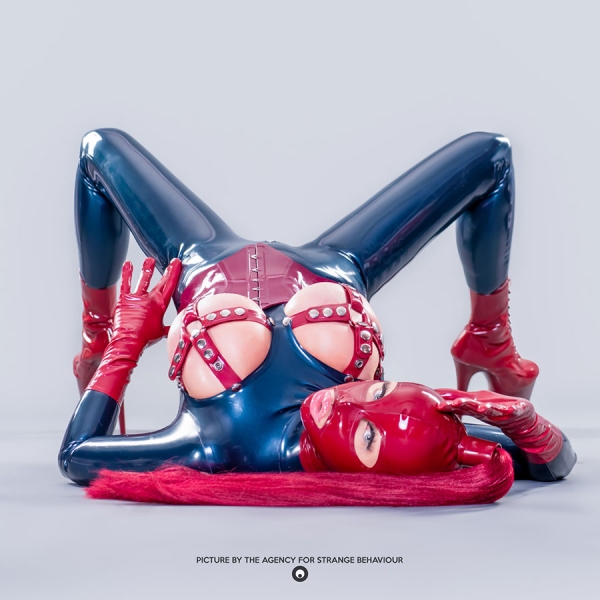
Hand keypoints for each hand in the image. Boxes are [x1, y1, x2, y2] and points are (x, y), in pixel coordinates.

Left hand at [113, 257, 181, 347]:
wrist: (128, 341)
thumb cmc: (144, 338)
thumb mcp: (160, 332)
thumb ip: (169, 327)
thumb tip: (177, 326)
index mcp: (160, 305)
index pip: (170, 286)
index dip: (174, 274)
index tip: (176, 264)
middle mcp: (149, 299)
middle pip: (161, 282)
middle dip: (167, 271)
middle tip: (172, 262)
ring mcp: (137, 298)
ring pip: (143, 280)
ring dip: (147, 269)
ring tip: (149, 260)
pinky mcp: (125, 299)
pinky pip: (126, 284)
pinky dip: (127, 273)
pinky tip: (128, 265)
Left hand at [435, 388, 564, 466]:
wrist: (520, 415)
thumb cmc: (496, 407)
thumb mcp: (476, 405)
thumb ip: (460, 402)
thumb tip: (441, 400)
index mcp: (477, 405)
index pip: (462, 405)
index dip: (452, 405)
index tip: (440, 405)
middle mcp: (488, 406)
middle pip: (476, 405)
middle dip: (466, 404)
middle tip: (456, 403)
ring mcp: (502, 408)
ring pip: (494, 409)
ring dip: (488, 408)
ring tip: (482, 408)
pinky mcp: (516, 410)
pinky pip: (514, 411)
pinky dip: (511, 410)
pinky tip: (510, 409)